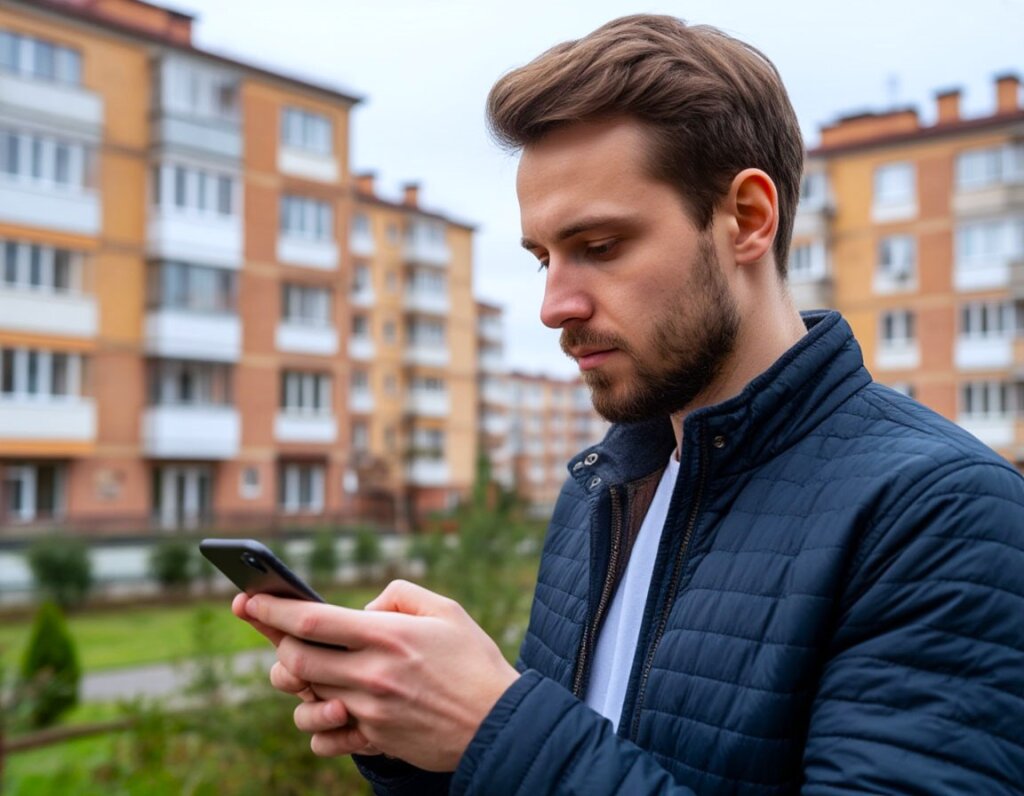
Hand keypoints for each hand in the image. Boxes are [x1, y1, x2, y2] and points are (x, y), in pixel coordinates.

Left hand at [244, 579, 520, 770]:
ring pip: (304, 700)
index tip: (247, 600)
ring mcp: (371, 712)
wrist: (501, 722)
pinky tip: (333, 710)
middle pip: (296, 660)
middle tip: (275, 634)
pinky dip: (318, 726)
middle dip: (275, 645)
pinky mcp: (376, 740)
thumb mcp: (446, 609)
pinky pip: (324, 740)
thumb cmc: (474, 660)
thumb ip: (399, 595)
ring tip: (309, 673)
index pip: (311, 620)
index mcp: (387, 636)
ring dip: (296, 685)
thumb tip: (363, 609)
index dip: (271, 609)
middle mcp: (372, 675)